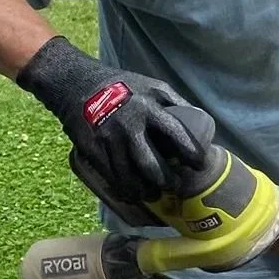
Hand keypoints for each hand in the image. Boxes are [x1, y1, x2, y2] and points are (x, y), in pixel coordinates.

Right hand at [16, 36, 208, 204]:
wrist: (77, 83)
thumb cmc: (124, 85)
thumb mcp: (153, 86)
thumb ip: (176, 103)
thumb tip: (201, 120)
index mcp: (149, 108)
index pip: (177, 135)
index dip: (191, 154)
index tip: (200, 165)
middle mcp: (129, 126)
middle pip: (152, 165)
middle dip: (167, 181)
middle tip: (176, 186)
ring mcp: (108, 139)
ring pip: (129, 176)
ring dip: (145, 191)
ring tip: (154, 194)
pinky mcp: (92, 149)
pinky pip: (110, 176)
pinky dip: (123, 189)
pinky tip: (132, 194)